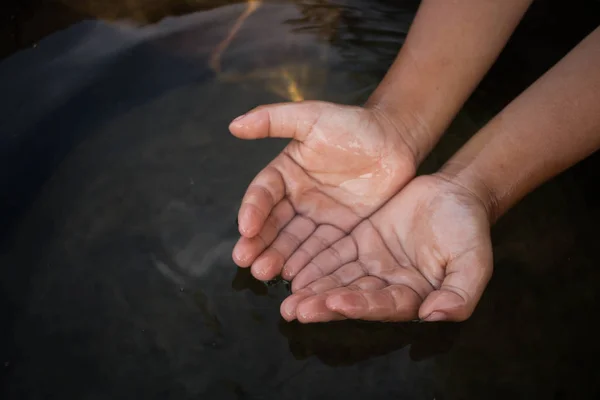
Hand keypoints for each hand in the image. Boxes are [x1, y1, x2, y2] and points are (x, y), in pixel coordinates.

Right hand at [230, 101, 422, 280]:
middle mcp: (298, 199)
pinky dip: (309, 265)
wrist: (396, 139)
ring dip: (279, 258)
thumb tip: (234, 125)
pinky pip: (324, 251)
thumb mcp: (312, 116)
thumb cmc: (353, 123)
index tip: (245, 228)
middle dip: (260, 243)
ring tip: (265, 273)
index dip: (253, 210)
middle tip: (248, 262)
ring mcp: (320, 218)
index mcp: (286, 174)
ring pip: (295, 242)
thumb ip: (273, 119)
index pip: (263, 194)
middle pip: (274, 224)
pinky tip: (296, 279)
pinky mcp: (343, 232)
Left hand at [279, 174, 493, 322]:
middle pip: (353, 297)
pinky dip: (314, 261)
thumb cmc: (468, 227)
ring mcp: (371, 265)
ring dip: (313, 288)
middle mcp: (388, 285)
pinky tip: (292, 269)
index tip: (336, 303)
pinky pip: (334, 253)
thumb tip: (437, 315)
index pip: (383, 306)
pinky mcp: (359, 243)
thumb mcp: (473, 260)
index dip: (359, 305)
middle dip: (324, 304)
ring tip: (287, 298)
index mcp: (414, 296)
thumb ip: (461, 292)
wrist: (455, 192)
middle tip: (295, 310)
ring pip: (338, 278)